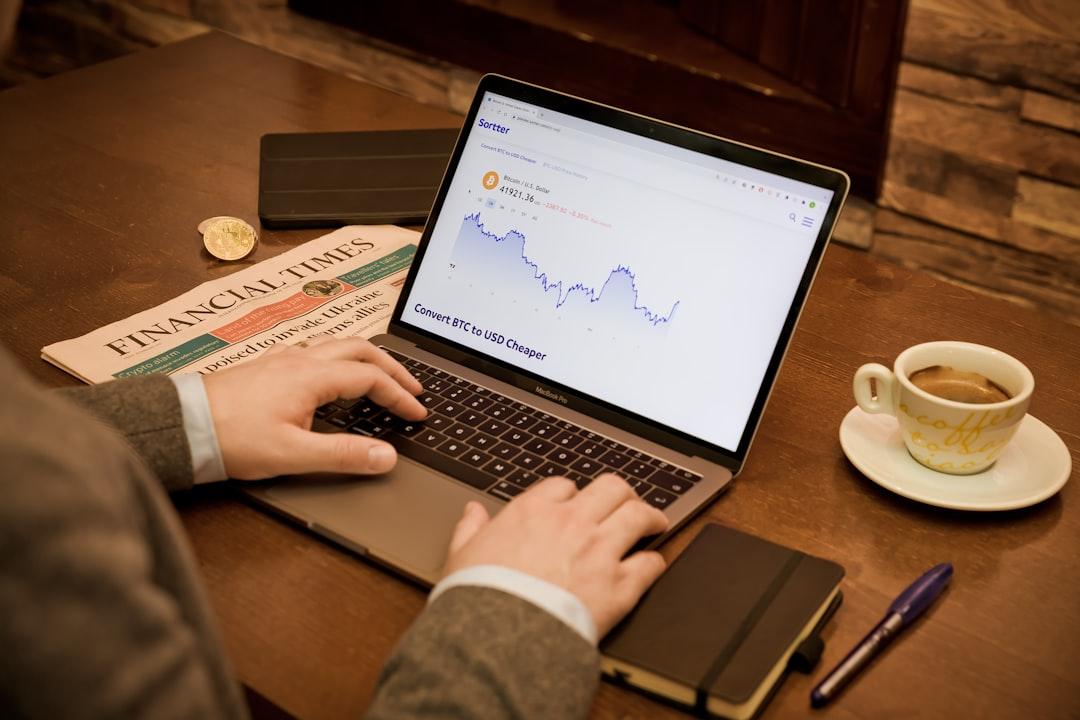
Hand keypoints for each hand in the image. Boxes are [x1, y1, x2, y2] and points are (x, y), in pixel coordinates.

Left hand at [202, 338, 425, 478]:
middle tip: (413, 387)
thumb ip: (344, 456)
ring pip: (339, 345)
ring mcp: (283, 359)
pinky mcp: (269, 366)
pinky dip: (341, 359)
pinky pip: (317, 351)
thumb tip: (386, 457)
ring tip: (383, 376)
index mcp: (312, 377)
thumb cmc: (230, 439)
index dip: (400, 396)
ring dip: (368, 358)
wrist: (182, 425)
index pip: (372, 378)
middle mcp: (301, 360)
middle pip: (361, 348)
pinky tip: (335, 377)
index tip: (417, 413)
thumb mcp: (293, 455)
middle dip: (393, 367)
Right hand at [443, 474, 668, 636]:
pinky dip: (654, 562)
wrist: (500, 638)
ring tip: (655, 522)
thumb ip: (470, 529)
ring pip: (638, 516)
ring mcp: (599, 552)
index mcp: (533, 512)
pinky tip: (652, 564)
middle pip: (611, 488)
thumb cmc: (479, 598)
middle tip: (626, 502)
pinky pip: (649, 564)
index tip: (576, 503)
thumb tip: (472, 512)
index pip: (564, 486)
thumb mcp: (461, 555)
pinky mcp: (619, 586)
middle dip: (622, 493)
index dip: (573, 494)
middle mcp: (572, 523)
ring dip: (650, 517)